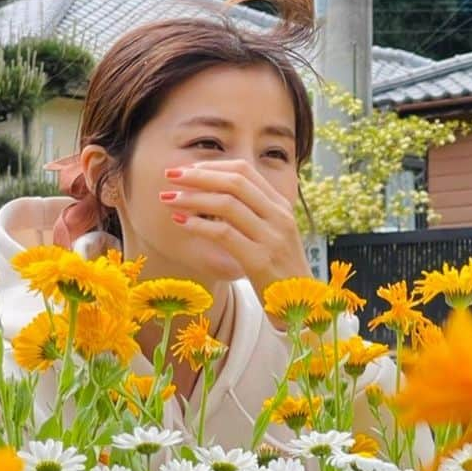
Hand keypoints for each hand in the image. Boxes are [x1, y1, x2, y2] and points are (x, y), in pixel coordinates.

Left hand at [161, 160, 311, 305]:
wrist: (302, 304)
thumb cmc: (280, 271)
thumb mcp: (273, 234)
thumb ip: (253, 214)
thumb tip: (215, 195)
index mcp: (281, 206)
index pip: (245, 171)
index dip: (213, 166)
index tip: (189, 170)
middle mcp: (278, 216)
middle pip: (234, 182)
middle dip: (198, 175)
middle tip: (171, 175)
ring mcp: (271, 237)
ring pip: (226, 204)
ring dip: (192, 198)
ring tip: (169, 198)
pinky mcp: (260, 260)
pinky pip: (224, 234)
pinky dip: (198, 225)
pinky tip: (181, 222)